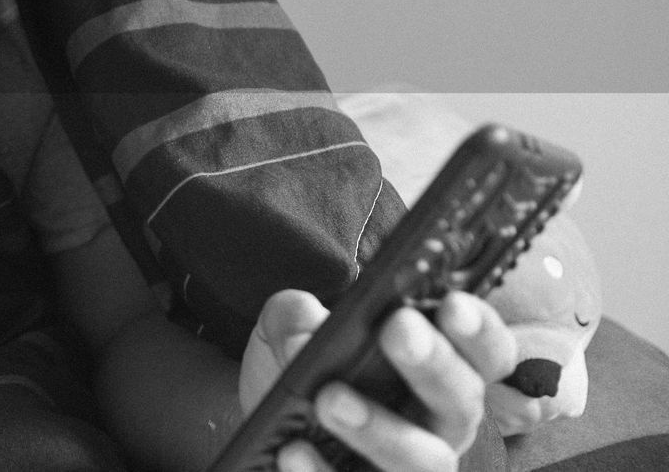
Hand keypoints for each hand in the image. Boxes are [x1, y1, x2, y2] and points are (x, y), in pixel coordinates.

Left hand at [238, 290, 517, 471]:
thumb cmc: (303, 373)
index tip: (452, 303)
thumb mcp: (291, 332)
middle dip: (435, 363)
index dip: (480, 330)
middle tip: (398, 328)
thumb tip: (305, 319)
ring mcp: (411, 467)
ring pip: (426, 460)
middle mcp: (440, 423)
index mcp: (440, 371)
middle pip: (462, 400)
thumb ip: (295, 315)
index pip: (487, 352)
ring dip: (382, 429)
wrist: (270, 430)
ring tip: (329, 398)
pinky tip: (293, 448)